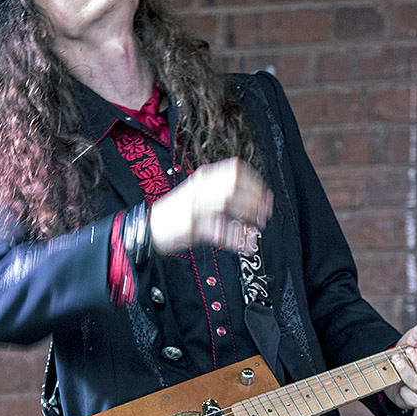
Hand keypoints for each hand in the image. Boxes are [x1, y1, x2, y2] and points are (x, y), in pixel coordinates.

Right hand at [148, 158, 272, 253]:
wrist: (150, 227)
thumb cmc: (177, 212)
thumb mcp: (198, 192)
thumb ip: (220, 191)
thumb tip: (250, 197)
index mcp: (204, 178)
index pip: (234, 170)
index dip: (254, 181)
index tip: (265, 193)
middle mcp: (199, 188)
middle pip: (233, 185)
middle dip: (255, 198)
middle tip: (266, 211)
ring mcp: (195, 205)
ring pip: (227, 203)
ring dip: (247, 214)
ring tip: (258, 227)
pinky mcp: (192, 225)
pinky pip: (218, 230)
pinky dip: (235, 239)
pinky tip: (245, 245)